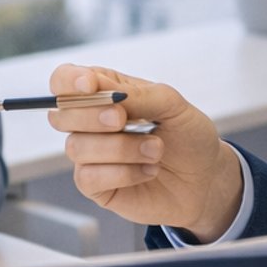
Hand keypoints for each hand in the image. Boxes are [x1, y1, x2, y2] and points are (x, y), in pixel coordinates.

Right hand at [46, 63, 244, 238]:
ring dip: (120, 148)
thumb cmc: (188, 136)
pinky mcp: (96, 186)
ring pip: (77, 147)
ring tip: (156, 150)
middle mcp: (89, 123)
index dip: (69, 81)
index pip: (64, 80)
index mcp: (103, 93)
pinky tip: (148, 170)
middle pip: (61, 115)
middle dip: (91, 116)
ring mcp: (90, 156)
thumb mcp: (173, 105)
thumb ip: (139, 95)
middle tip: (123, 119)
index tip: (91, 86)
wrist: (206, 179)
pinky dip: (123, 173)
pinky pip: (88, 177)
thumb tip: (106, 94)